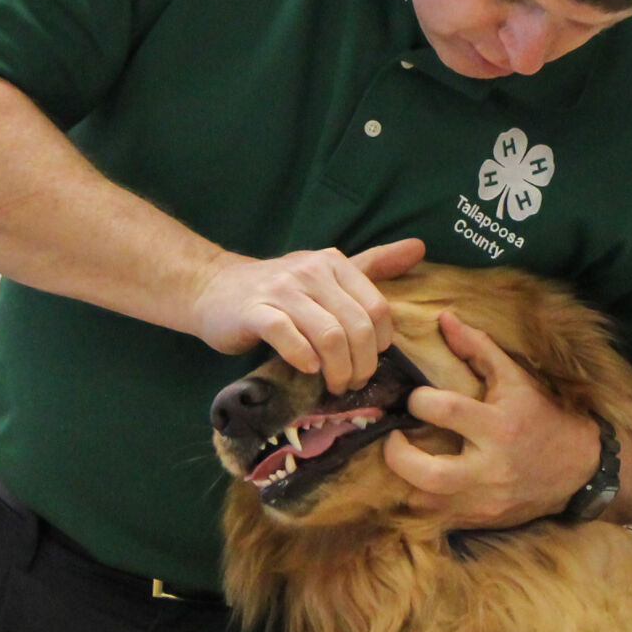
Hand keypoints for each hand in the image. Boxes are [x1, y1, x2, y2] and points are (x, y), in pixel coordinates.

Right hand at [190, 239, 424, 393]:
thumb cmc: (275, 290)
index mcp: (333, 263)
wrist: (212, 288)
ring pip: (329, 336)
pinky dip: (303, 359)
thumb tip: (420, 247)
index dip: (379, 344)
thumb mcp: (326, 273)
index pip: (377, 308)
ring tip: (332, 384)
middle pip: (356, 327)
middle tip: (351, 383)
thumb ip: (372, 264)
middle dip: (361, 365)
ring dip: (336, 370)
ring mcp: (282, 290)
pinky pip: (288, 337)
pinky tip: (306, 369)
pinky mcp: (255, 311)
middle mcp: (310, 271)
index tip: (368, 361)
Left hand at [382, 310, 601, 527]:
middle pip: (428, 474)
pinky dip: (418, 502)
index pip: (445, 411)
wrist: (580, 469)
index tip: (416, 398)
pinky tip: (415, 483)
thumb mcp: (515, 379)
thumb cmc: (542, 417)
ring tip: (401, 460)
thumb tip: (444, 318)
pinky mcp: (480, 521)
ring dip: (402, 482)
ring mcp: (484, 501)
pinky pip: (435, 518)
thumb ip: (478, 348)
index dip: (419, 401)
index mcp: (500, 426)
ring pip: (425, 503)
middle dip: (397, 455)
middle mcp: (491, 468)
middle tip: (392, 438)